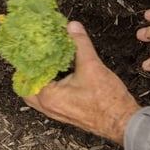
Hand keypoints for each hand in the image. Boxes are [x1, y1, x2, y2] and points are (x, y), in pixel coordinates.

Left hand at [23, 21, 139, 144]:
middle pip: (26, 87)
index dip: (27, 59)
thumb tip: (72, 27)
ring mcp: (56, 112)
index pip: (26, 75)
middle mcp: (49, 107)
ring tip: (48, 61)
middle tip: (36, 55)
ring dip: (40, 78)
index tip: (31, 46)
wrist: (122, 122)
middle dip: (30, 71)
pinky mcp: (66, 112)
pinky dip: (50, 85)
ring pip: (38, 94)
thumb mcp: (91, 65)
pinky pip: (49, 98)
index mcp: (48, 96)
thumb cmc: (107, 102)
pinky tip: (61, 73)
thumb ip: (79, 43)